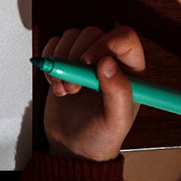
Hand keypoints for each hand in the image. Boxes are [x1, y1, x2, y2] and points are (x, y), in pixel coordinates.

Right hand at [41, 25, 145, 161]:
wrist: (73, 146)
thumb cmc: (101, 136)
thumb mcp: (115, 120)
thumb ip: (118, 92)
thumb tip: (108, 63)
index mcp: (131, 70)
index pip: (123, 38)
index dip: (104, 44)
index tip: (87, 62)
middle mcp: (109, 59)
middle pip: (92, 33)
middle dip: (76, 58)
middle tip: (74, 86)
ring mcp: (85, 59)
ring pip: (72, 36)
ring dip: (61, 61)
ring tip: (65, 89)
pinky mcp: (64, 60)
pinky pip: (54, 44)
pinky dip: (49, 61)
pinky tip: (55, 83)